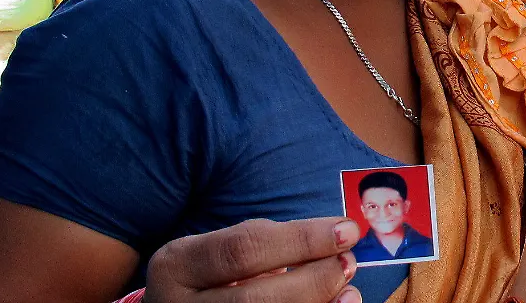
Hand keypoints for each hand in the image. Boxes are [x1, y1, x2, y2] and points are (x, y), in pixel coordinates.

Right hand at [144, 217, 361, 302]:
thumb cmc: (211, 275)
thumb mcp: (220, 249)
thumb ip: (267, 244)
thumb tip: (335, 239)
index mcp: (176, 266)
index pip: (243, 249)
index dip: (301, 240)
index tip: (346, 229)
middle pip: (256, 299)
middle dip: (313, 280)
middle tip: (348, 262)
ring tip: (348, 290)